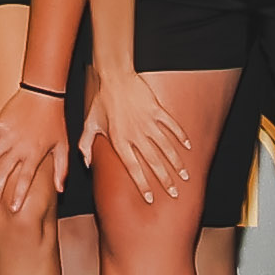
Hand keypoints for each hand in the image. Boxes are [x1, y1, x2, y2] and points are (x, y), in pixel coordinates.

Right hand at [0, 83, 69, 215]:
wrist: (43, 93)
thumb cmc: (55, 120)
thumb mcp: (62, 145)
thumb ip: (61, 169)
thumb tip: (60, 190)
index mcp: (34, 153)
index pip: (24, 180)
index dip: (18, 196)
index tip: (12, 209)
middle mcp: (18, 146)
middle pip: (3, 173)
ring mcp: (6, 135)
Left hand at [86, 64, 193, 207]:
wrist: (114, 75)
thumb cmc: (101, 100)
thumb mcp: (89, 124)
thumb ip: (86, 146)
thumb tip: (86, 165)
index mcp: (119, 141)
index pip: (133, 169)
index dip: (143, 185)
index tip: (151, 198)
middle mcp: (135, 134)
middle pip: (153, 163)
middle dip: (165, 180)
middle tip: (175, 194)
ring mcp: (148, 122)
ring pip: (166, 147)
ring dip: (176, 163)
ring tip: (185, 176)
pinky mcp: (157, 110)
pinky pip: (171, 126)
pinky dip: (181, 136)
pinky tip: (188, 147)